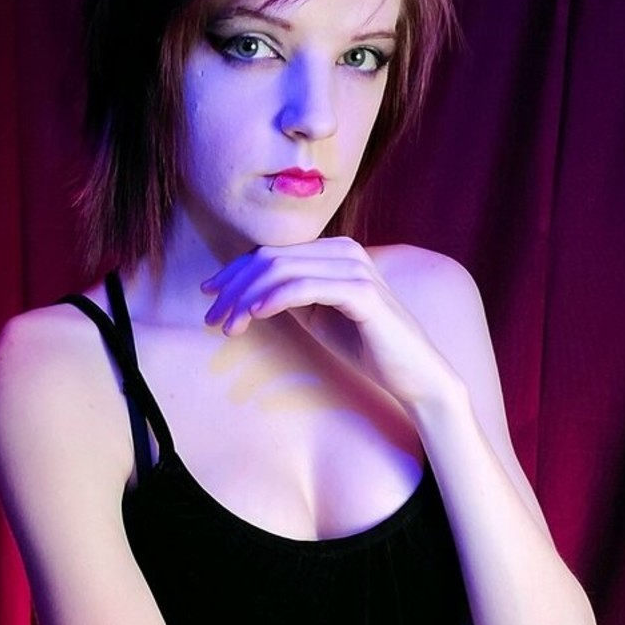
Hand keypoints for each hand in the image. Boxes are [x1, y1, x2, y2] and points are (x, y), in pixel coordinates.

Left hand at [200, 238, 459, 409]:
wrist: (414, 374)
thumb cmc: (366, 347)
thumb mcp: (317, 316)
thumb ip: (288, 296)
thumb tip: (245, 292)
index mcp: (334, 251)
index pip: (272, 252)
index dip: (234, 274)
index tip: (209, 299)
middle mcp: (345, 251)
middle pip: (270, 258)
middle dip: (234, 288)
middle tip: (212, 320)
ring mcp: (355, 269)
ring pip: (282, 270)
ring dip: (247, 298)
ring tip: (229, 327)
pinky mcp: (362, 293)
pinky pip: (305, 287)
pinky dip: (274, 299)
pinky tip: (255, 317)